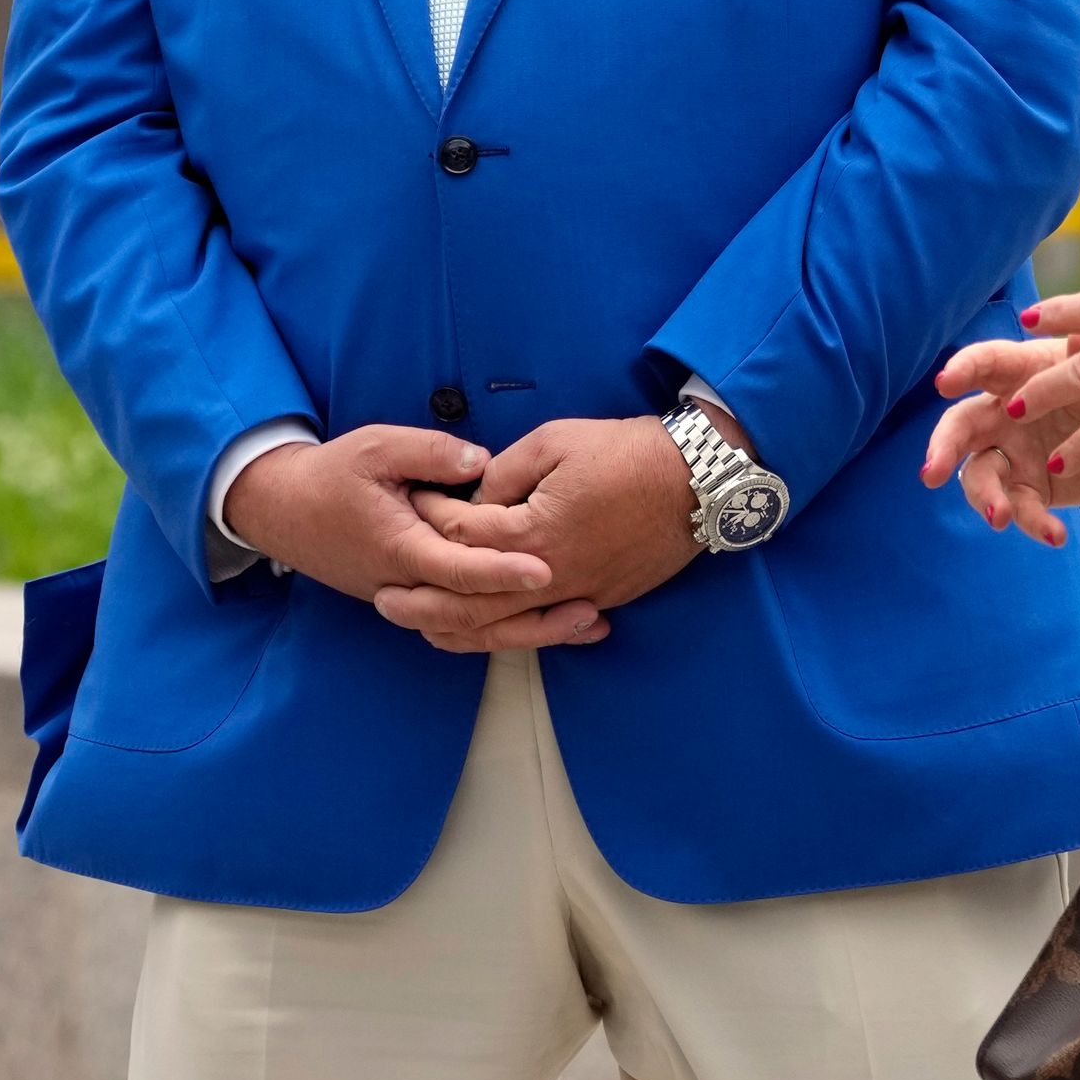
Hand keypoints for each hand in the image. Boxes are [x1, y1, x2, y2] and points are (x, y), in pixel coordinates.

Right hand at [224, 425, 603, 649]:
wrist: (282, 510)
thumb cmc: (331, 474)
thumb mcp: (376, 446)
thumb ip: (430, 452)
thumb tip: (481, 463)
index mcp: (399, 547)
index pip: (459, 569)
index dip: (504, 570)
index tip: (548, 567)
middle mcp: (405, 585)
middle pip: (476, 617)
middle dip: (535, 618)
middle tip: (591, 609)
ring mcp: (408, 600)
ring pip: (472, 632)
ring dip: (529, 632)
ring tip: (585, 625)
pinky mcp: (413, 602)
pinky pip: (462, 627)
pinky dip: (504, 630)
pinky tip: (547, 624)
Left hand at [402, 415, 703, 647]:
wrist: (695, 481)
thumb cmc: (626, 453)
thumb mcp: (555, 441)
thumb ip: (504, 472)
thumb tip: (476, 497)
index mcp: (533, 531)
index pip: (462, 537)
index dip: (431, 518)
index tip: (412, 503)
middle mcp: (550, 575)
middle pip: (469, 603)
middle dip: (421, 602)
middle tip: (384, 600)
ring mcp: (577, 594)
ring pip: (504, 630)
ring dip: (457, 632)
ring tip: (422, 628)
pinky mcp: (599, 600)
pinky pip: (544, 631)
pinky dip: (510, 637)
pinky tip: (489, 637)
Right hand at [919, 335, 1079, 545]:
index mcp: (1021, 372)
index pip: (985, 365)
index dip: (963, 370)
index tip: (945, 382)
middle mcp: (1004, 413)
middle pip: (961, 427)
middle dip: (943, 447)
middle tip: (932, 473)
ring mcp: (1011, 453)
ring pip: (979, 475)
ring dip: (984, 497)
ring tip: (1000, 518)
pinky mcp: (1029, 489)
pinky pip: (1020, 508)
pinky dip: (1034, 523)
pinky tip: (1057, 535)